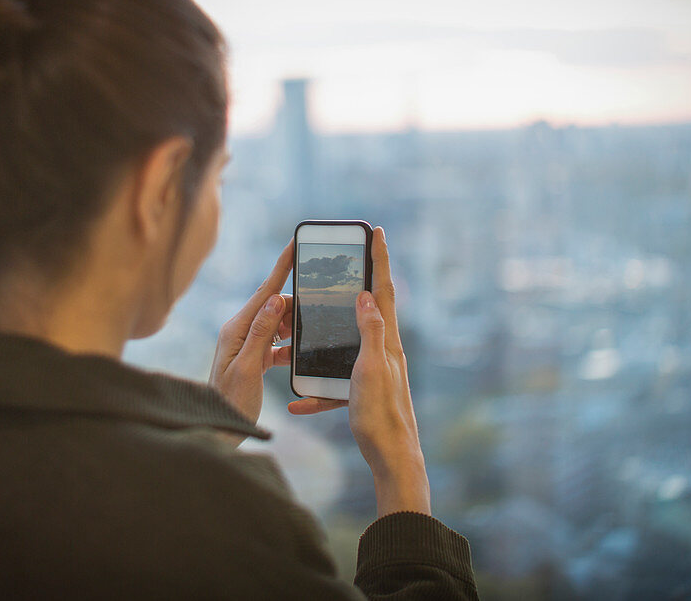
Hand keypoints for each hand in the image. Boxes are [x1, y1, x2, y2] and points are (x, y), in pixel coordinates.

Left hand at [209, 240, 292, 440]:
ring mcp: (246, 343)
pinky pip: (276, 342)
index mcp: (237, 328)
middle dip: (296, 305)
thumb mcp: (248, 368)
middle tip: (316, 314)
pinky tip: (299, 353)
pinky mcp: (253, 357)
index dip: (283, 266)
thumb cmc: (231, 402)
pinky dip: (289, 345)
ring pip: (277, 322)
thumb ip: (262, 333)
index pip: (265, 291)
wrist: (217, 429)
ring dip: (294, 326)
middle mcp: (240, 330)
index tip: (295, 243)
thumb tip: (277, 299)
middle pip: (274, 304)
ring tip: (309, 334)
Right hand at [288, 227, 430, 516]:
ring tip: (312, 320)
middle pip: (370, 308)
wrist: (391, 458)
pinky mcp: (364, 391)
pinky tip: (298, 403)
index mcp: (388, 341)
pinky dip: (318, 391)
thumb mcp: (372, 369)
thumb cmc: (382, 414)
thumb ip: (370, 331)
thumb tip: (365, 295)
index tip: (377, 231)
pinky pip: (336, 384)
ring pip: (348, 343)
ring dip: (331, 333)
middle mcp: (384, 351)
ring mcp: (374, 370)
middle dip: (359, 283)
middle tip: (350, 259)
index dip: (380, 259)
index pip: (383, 290)